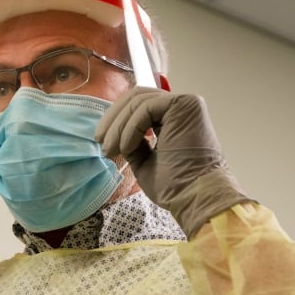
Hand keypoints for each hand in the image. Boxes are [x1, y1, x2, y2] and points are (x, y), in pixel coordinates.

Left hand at [95, 87, 249, 235]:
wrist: (195, 197)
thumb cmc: (175, 186)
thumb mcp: (144, 160)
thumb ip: (133, 142)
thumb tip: (112, 133)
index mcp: (175, 118)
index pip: (139, 105)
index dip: (116, 119)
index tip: (102, 141)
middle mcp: (181, 106)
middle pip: (136, 98)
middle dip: (113, 119)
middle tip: (100, 141)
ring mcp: (185, 103)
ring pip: (137, 101)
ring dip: (118, 127)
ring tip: (111, 150)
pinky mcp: (185, 104)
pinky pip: (145, 108)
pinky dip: (131, 128)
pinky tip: (126, 147)